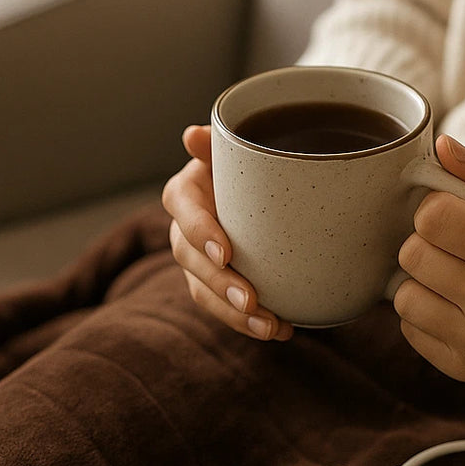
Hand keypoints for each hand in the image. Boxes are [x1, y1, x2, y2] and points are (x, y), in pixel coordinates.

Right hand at [161, 125, 293, 341]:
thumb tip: (193, 136)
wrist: (260, 192)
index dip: (201, 232)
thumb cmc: (249, 167)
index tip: (225, 252)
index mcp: (186, 192)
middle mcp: (183, 231)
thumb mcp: (238, 151)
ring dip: (235, 315)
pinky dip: (250, 323)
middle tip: (251, 301)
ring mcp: (197, 263)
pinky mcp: (214, 286)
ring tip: (270, 327)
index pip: (184, 211)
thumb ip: (221, 144)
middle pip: (191, 261)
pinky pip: (224, 309)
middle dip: (221, 285)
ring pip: (205, 292)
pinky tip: (281, 329)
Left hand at [393, 135, 464, 402]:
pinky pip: (408, 328)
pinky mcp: (462, 369)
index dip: (435, 208)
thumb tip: (442, 145)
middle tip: (452, 246)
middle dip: (425, 243)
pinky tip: (453, 306)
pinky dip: (423, 312)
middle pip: (413, 256)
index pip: (434, 219)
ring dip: (419, 280)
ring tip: (451, 276)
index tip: (454, 214)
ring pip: (403, 297)